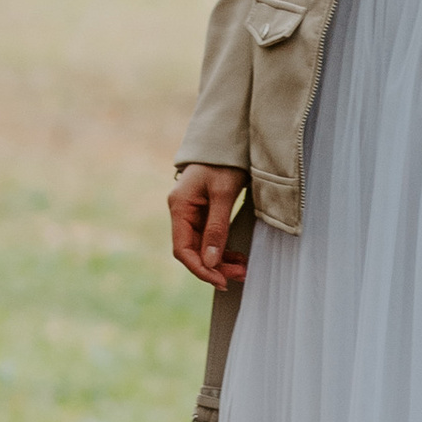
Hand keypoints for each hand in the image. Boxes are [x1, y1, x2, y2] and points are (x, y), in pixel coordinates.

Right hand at [169, 164, 246, 288]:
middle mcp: (182, 212)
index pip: (182, 249)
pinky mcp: (203, 213)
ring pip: (202, 247)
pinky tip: (237, 258)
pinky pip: (209, 238)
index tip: (221, 281)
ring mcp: (192, 213)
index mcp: (179, 207)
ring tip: (242, 270)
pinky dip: (222, 250)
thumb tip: (210, 262)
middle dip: (215, 267)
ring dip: (221, 261)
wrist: (228, 140)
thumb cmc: (223, 163)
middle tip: (239, 275)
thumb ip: (216, 228)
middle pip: (193, 250)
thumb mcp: (223, 194)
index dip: (200, 269)